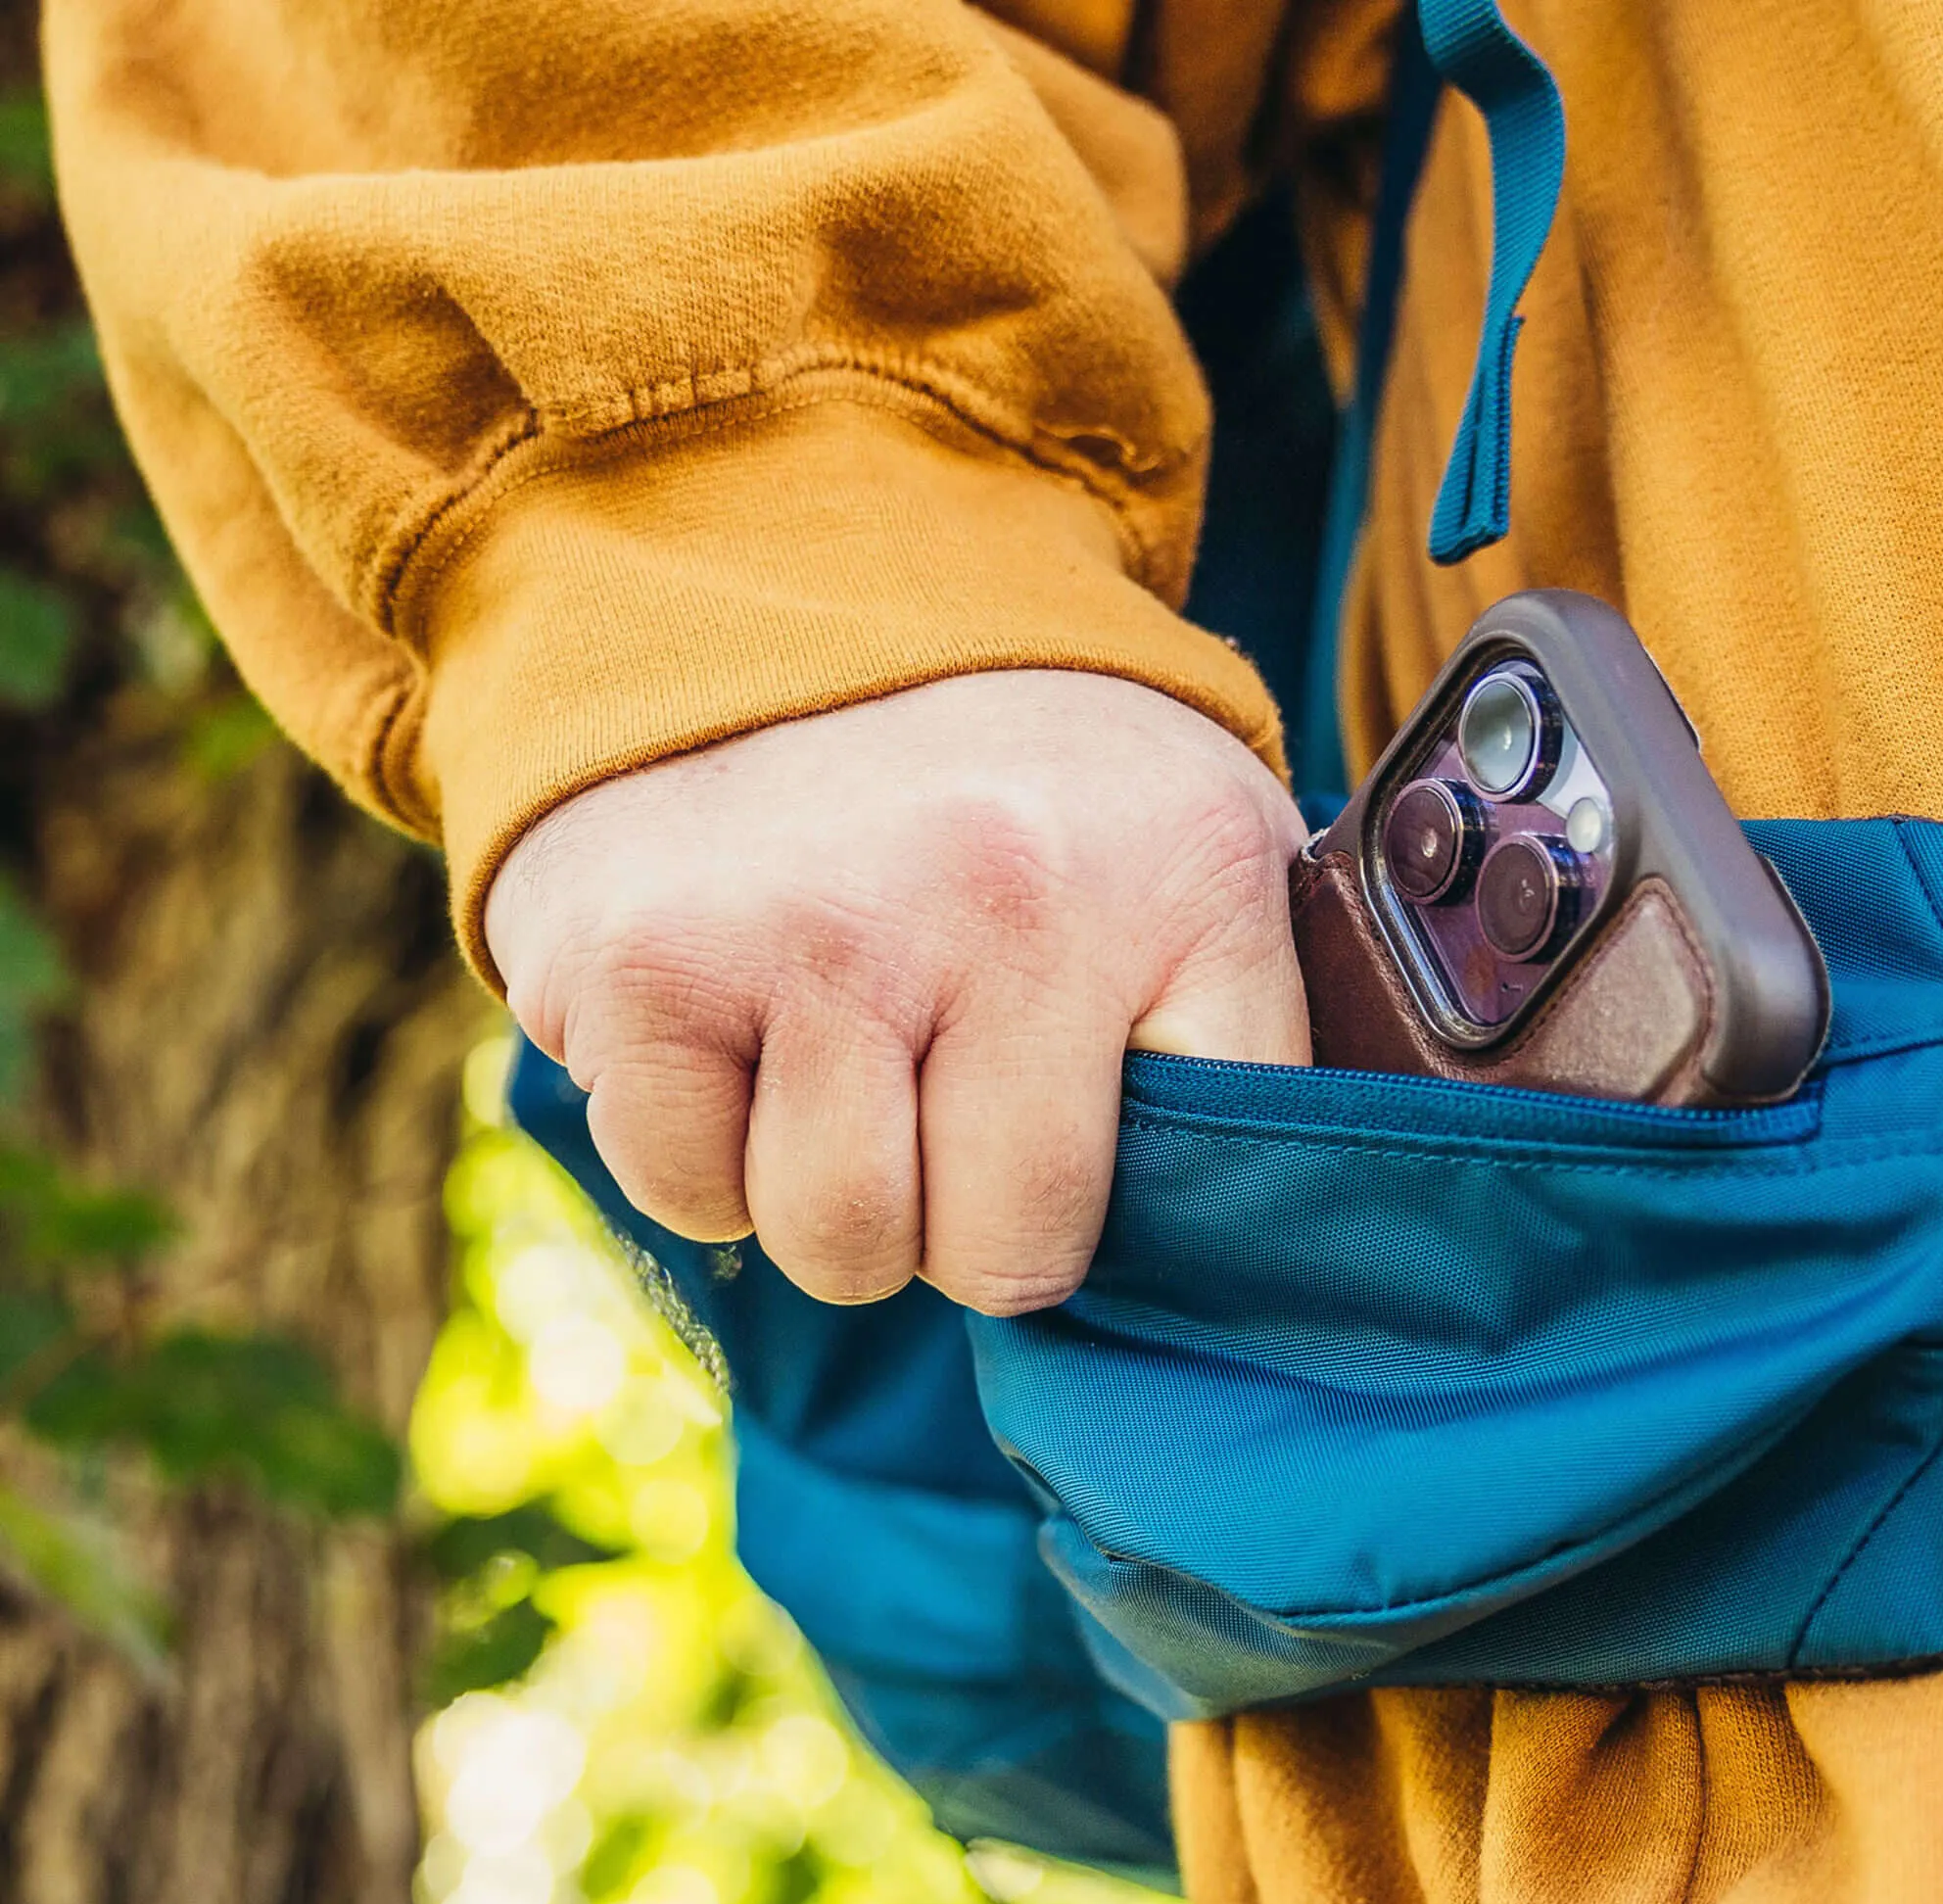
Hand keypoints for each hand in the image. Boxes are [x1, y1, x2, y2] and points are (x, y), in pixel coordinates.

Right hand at [486, 670, 1308, 1313]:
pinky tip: (741, 1034)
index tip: (1111, 1136)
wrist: (788, 578)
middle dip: (975, 1233)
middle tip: (957, 1112)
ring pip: (839, 1246)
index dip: (1146, 1201)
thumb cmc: (1029, 790)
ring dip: (840, 1203)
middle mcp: (1006, 894)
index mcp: (1186, 877)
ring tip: (853, 1068)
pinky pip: (684, 1190)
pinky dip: (701, 1153)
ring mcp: (815, 927)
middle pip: (1000, 1259)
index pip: (1213, 1189)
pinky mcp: (643, 960)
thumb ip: (1253, 1039)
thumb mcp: (1204, 857)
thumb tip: (1274, 1255)